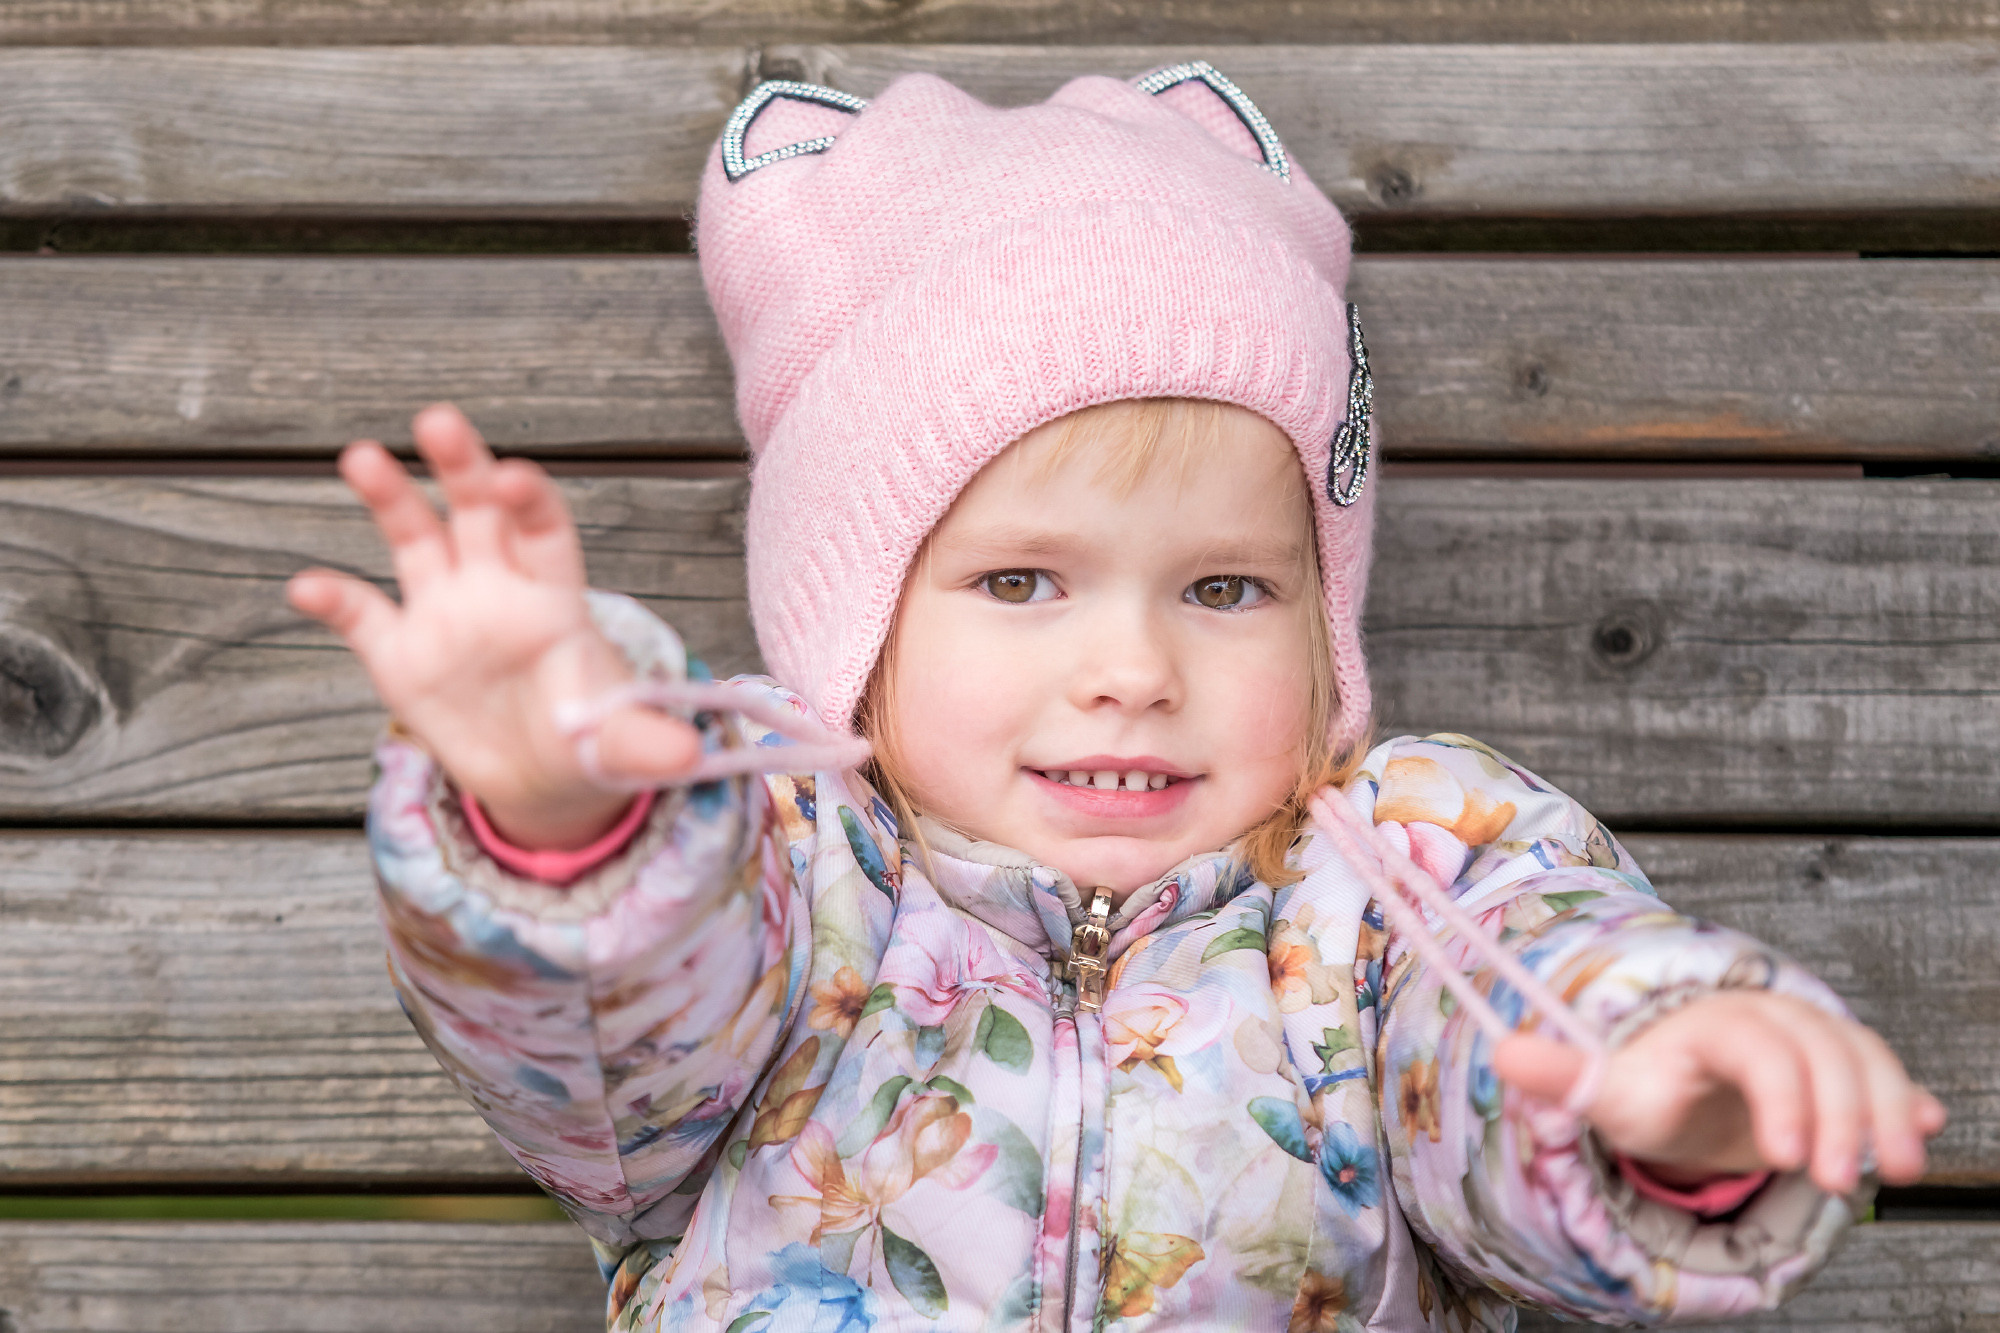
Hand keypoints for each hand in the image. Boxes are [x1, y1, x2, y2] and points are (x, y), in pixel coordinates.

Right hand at [287, 403, 702, 848]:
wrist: (542, 776)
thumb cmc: (589, 738)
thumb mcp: (619, 744)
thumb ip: (645, 741)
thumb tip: (690, 755)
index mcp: (554, 597)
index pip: (545, 531)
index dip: (531, 502)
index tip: (516, 479)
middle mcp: (496, 588)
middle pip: (480, 511)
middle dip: (463, 465)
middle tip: (440, 420)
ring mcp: (444, 613)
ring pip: (415, 538)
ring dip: (390, 497)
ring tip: (362, 456)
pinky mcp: (400, 653)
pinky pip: (363, 617)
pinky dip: (334, 600)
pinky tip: (304, 587)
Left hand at [1494, 990, 1946, 1194]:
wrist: (1684, 1082)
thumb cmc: (1649, 1087)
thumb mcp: (1607, 1088)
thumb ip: (1564, 1075)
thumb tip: (1500, 1052)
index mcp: (1713, 1023)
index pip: (1757, 1047)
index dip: (1780, 1094)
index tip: (1788, 1156)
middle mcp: (1772, 1020)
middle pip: (1822, 1050)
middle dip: (1842, 1114)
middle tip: (1840, 1182)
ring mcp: (1814, 1041)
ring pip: (1865, 1058)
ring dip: (1886, 1110)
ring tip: (1896, 1169)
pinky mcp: (1845, 1068)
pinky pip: (1887, 1071)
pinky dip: (1908, 1098)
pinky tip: (1926, 1127)